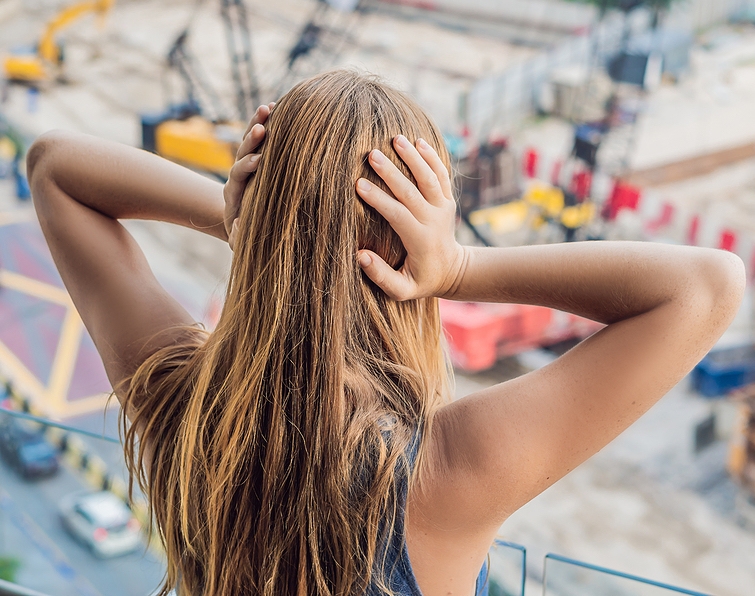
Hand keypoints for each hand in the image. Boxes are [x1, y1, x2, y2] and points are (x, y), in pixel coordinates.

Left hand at [224, 102, 274, 249]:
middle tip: (261, 128)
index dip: (245, 167)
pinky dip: (267, 123)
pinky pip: (260, 139)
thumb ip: (238, 237)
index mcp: (233, 193)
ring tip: (269, 107)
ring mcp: (246, 164)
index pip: (237, 175)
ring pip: (249, 141)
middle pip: (240, 152)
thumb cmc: (245, 235)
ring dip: (258, 123)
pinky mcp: (256, 158)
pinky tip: (276, 106)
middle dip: (250, 140)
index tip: (257, 160)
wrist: (240, 223)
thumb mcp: (240, 242)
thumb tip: (239, 224)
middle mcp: (237, 175)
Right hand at [355, 135, 466, 300]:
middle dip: (391, 172)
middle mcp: (433, 220)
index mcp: (420, 240)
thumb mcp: (401, 290)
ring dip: (413, 157)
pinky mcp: (447, 200)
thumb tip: (360, 255)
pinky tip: (418, 141)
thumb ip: (381, 276)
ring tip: (396, 139)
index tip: (358, 184)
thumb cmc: (421, 281)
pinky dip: (432, 157)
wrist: (453, 272)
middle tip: (371, 154)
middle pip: (411, 191)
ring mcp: (443, 208)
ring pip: (429, 178)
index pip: (397, 215)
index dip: (378, 199)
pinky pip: (441, 175)